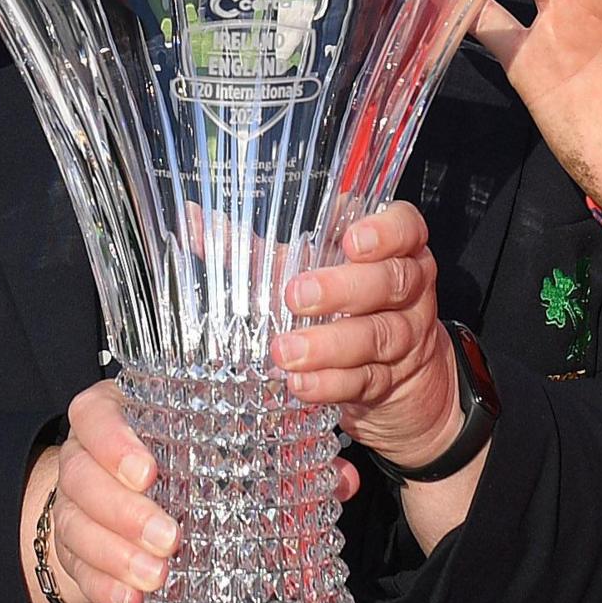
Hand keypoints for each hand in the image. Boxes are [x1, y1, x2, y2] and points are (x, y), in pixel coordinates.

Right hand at [36, 376, 363, 602]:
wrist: (127, 494)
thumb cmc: (187, 460)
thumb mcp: (222, 447)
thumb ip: (278, 455)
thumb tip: (341, 479)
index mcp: (118, 415)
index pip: (95, 415)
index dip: (114, 442)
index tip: (149, 472)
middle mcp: (85, 456)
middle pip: (82, 477)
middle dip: (123, 511)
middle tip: (169, 539)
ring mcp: (72, 503)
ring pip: (74, 524)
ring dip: (114, 554)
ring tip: (156, 577)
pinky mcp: (69, 548)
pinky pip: (76, 567)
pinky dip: (102, 587)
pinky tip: (132, 602)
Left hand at [276, 201, 459, 471]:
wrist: (400, 381)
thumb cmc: (342, 307)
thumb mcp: (305, 271)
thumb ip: (254, 248)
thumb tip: (193, 219)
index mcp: (394, 251)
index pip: (407, 228)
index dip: (385, 232)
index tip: (350, 241)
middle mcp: (408, 291)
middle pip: (391, 282)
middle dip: (343, 289)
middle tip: (296, 296)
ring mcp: (405, 338)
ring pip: (378, 335)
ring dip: (330, 344)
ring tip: (285, 352)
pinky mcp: (389, 382)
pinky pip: (364, 381)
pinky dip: (330, 383)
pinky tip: (299, 384)